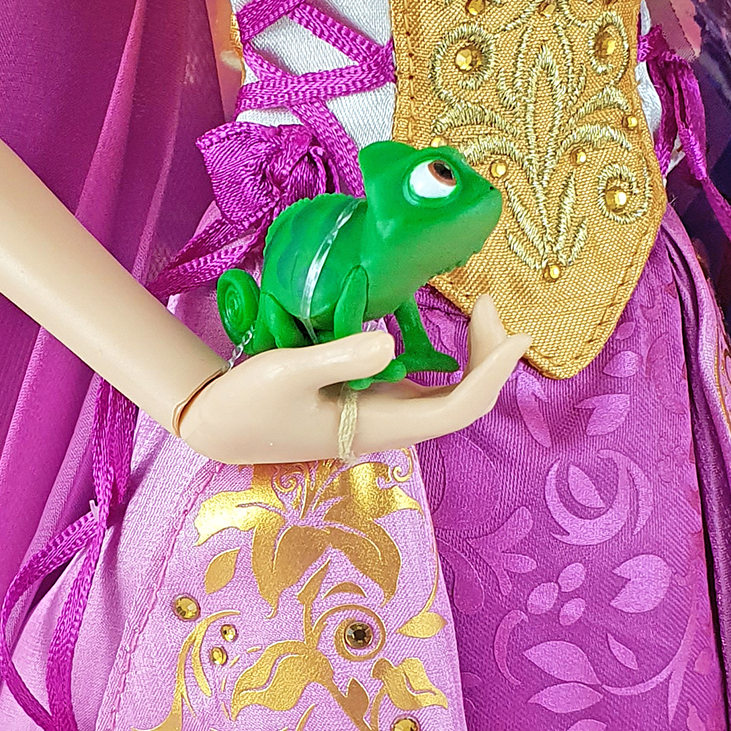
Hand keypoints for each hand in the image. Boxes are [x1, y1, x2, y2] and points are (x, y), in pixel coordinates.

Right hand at [177, 297, 528, 465]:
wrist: (216, 425)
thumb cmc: (247, 403)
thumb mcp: (285, 372)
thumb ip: (338, 357)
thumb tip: (390, 342)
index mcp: (379, 425)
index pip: (458, 407)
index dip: (492, 373)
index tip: (515, 333)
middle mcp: (391, 424)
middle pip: (464, 400)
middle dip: (489, 357)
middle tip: (487, 304)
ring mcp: (382, 413)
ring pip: (449, 393)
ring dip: (473, 356)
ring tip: (479, 308)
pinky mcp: (368, 400)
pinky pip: (425, 382)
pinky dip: (446, 355)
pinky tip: (444, 325)